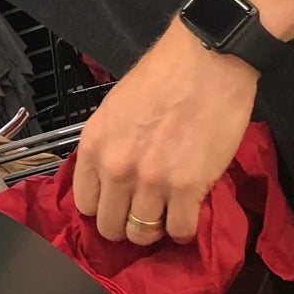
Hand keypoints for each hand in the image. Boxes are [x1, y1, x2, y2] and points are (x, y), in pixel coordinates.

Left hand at [73, 21, 258, 244]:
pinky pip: (181, 230)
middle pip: (110, 226)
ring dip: (156, 229)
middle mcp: (116, 168)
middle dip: (126, 224)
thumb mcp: (114, 109)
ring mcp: (151, 181)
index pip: (85, 203)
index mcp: (93, 146)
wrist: (207, 60)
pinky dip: (184, 229)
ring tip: (168, 214)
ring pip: (143, 234)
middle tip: (144, 214)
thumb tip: (111, 177)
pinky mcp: (188, 187)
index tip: (118, 204)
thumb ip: (108, 146)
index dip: (103, 207)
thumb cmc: (162, 75)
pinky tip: (189, 213)